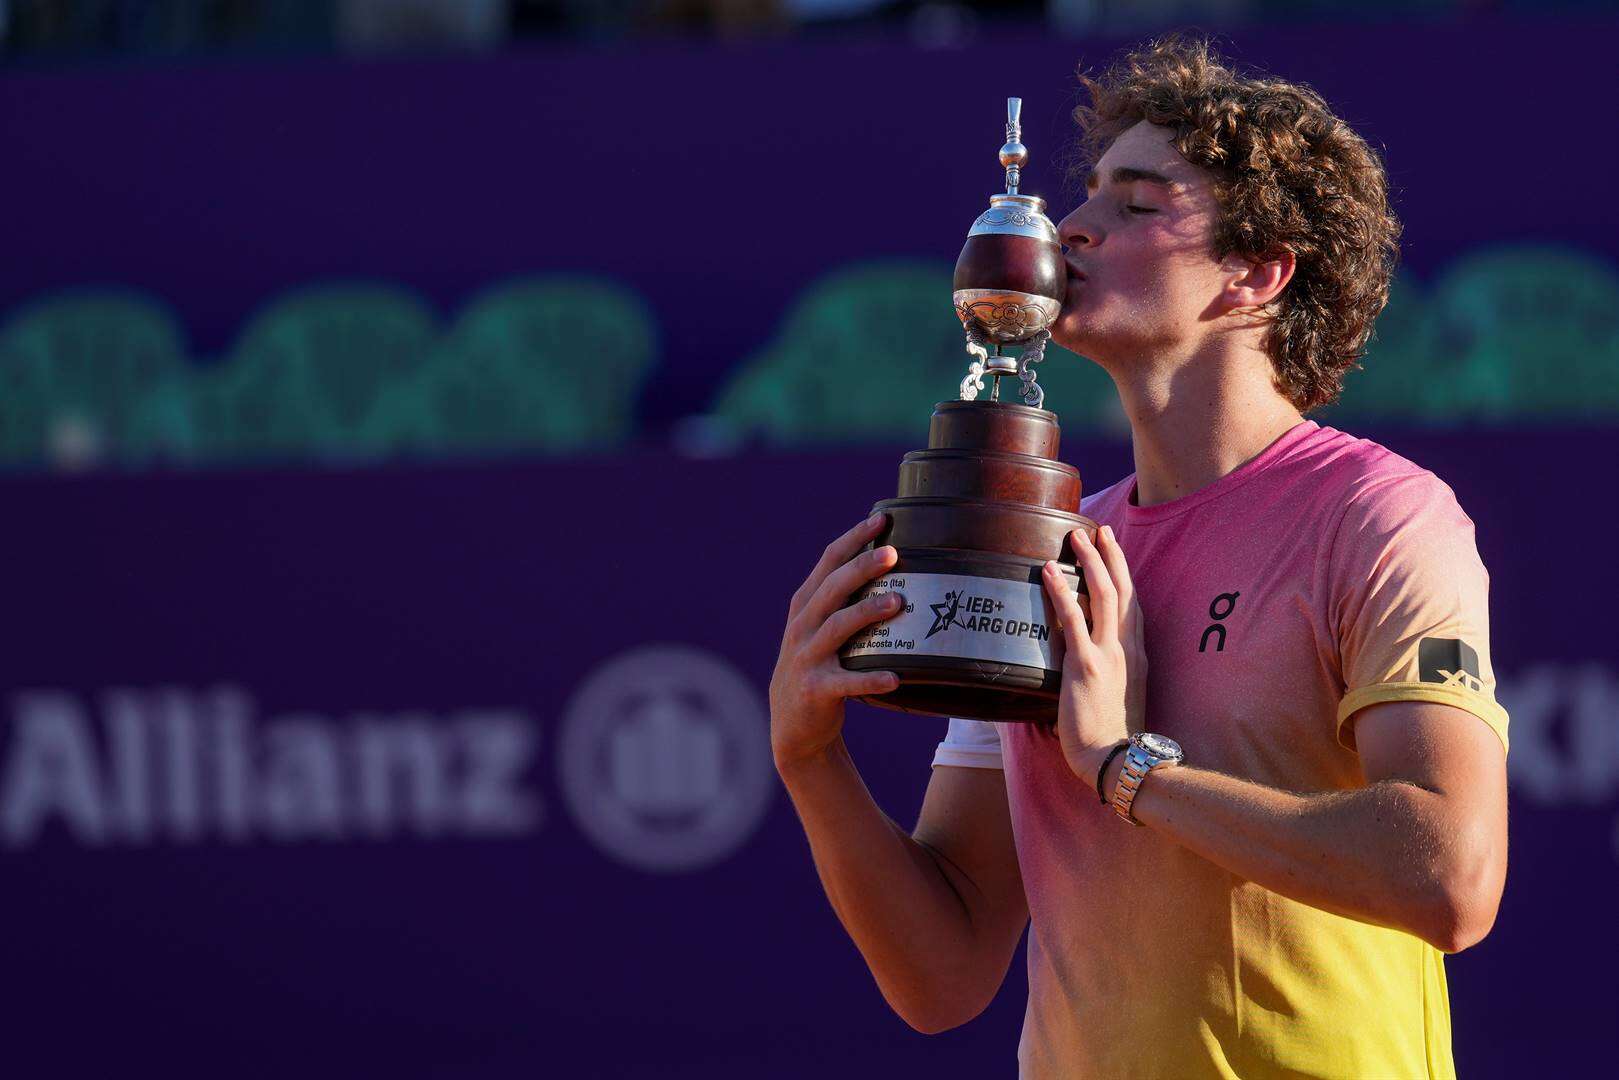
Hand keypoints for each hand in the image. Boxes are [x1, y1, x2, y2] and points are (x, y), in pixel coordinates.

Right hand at [769, 513, 905, 768]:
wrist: (792, 723)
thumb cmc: (818, 665)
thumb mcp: (819, 628)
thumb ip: (842, 600)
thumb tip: (890, 566)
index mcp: (805, 604)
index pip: (828, 561)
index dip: (854, 538)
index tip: (882, 519)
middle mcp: (803, 625)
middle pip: (833, 588)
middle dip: (862, 567)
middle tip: (893, 554)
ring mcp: (807, 657)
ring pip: (838, 628)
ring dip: (867, 613)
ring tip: (897, 603)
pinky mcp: (816, 689)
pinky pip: (847, 682)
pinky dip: (870, 680)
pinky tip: (895, 678)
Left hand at [1040, 525, 1146, 787]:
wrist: (1116, 761)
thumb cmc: (1113, 738)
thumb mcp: (1118, 697)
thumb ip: (1108, 673)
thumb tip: (1085, 661)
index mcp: (1137, 656)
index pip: (1133, 606)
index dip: (1124, 576)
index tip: (1113, 552)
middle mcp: (1128, 649)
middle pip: (1123, 591)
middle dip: (1111, 556)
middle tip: (1098, 530)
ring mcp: (1110, 655)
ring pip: (1104, 595)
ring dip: (1090, 561)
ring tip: (1076, 537)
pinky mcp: (1087, 665)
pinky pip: (1073, 620)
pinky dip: (1062, 591)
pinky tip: (1049, 572)